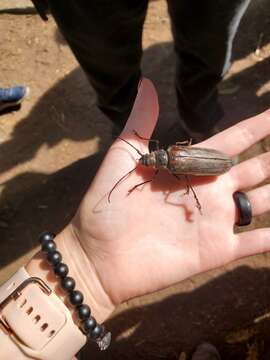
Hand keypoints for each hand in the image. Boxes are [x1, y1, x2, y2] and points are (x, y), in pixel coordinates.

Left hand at [71, 78, 269, 312]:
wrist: (99, 255)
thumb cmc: (108, 206)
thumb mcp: (123, 157)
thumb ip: (141, 123)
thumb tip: (147, 84)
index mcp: (190, 167)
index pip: (235, 141)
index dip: (260, 126)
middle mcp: (209, 191)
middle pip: (257, 168)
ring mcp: (214, 222)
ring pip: (262, 202)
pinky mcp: (215, 251)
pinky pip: (254, 243)